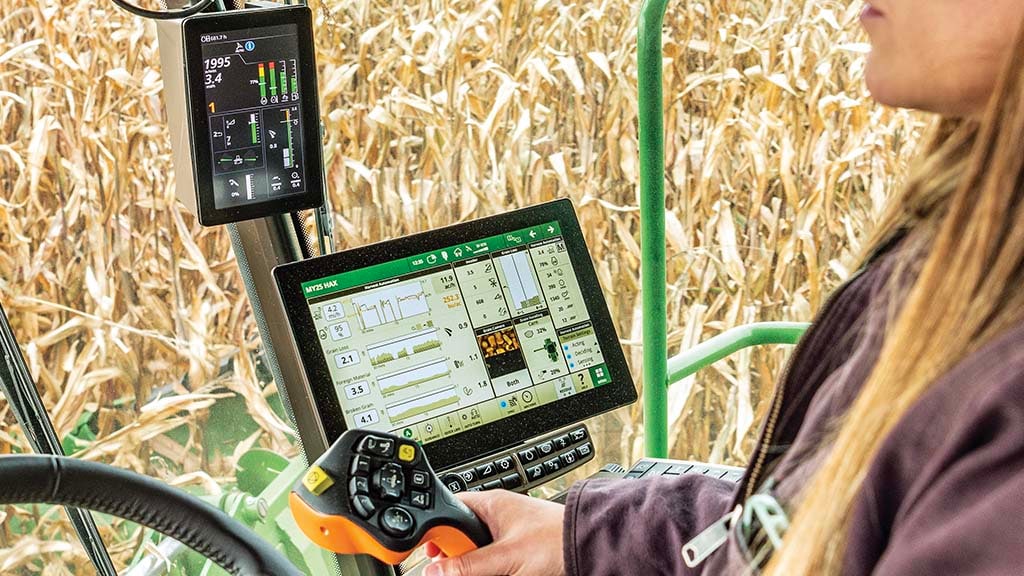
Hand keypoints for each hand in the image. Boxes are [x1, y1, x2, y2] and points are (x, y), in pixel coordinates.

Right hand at [422, 489, 565, 575]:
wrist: (588, 547)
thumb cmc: (556, 539)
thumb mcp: (505, 556)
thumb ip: (469, 565)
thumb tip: (437, 570)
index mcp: (492, 504)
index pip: (450, 509)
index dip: (438, 530)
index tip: (430, 553)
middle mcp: (499, 515)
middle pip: (461, 534)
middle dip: (455, 553)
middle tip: (450, 569)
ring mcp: (509, 534)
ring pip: (477, 550)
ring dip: (472, 564)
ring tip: (476, 572)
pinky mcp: (519, 550)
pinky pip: (493, 559)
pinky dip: (487, 568)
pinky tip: (490, 573)